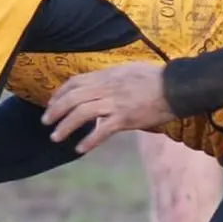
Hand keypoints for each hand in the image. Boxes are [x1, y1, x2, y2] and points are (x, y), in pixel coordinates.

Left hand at [42, 63, 174, 153]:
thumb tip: (99, 89)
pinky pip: (102, 130)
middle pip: (73, 97)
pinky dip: (89, 140)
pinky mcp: (126, 118)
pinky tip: (80, 149)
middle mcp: (108, 87)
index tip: (51, 103)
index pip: (76, 82)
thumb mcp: (129, 72)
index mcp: (108, 75)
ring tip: (55, 136)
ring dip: (65, 126)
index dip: (60, 93)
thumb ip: (112, 80)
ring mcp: (116, 103)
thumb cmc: (156, 79)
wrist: (177, 87)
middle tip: (45, 122)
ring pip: (82, 113)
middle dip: (55, 110)